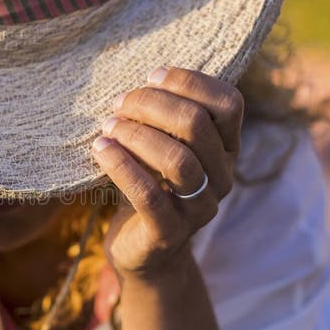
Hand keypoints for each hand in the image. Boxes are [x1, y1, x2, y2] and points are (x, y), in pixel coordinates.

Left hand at [91, 66, 243, 281]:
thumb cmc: (148, 185)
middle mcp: (221, 178)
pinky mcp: (169, 234)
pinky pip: (149, 196)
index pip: (229, 103)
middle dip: (152, 105)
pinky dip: (121, 167)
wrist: (142, 252)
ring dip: (137, 135)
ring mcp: (199, 209)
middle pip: (197, 125)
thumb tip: (139, 80)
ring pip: (178, 160)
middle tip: (118, 104)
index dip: (191, 82)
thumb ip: (163, 118)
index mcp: (225, 150)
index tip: (151, 77)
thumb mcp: (160, 147)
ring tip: (108, 127)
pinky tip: (100, 149)